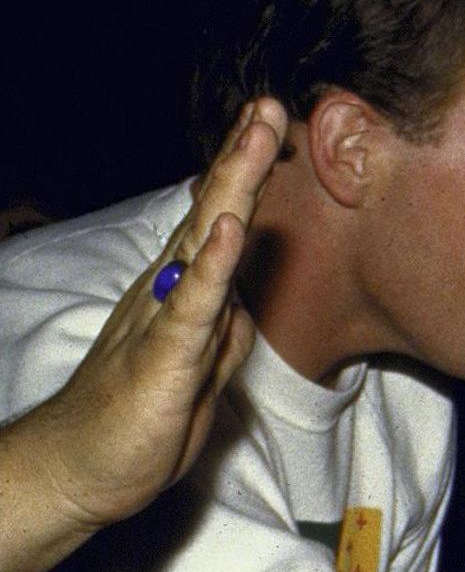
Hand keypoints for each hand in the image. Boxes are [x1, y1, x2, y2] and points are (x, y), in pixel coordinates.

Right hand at [13, 99, 281, 537]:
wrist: (84, 466)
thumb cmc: (140, 419)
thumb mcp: (200, 370)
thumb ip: (222, 334)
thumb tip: (245, 306)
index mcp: (184, 293)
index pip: (220, 222)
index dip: (245, 175)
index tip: (273, 127)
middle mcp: (170, 291)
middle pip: (214, 212)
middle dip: (243, 158)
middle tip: (271, 106)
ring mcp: (165, 317)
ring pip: (206, 241)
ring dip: (234, 188)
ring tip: (258, 137)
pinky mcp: (165, 355)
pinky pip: (195, 304)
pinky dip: (217, 265)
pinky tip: (232, 228)